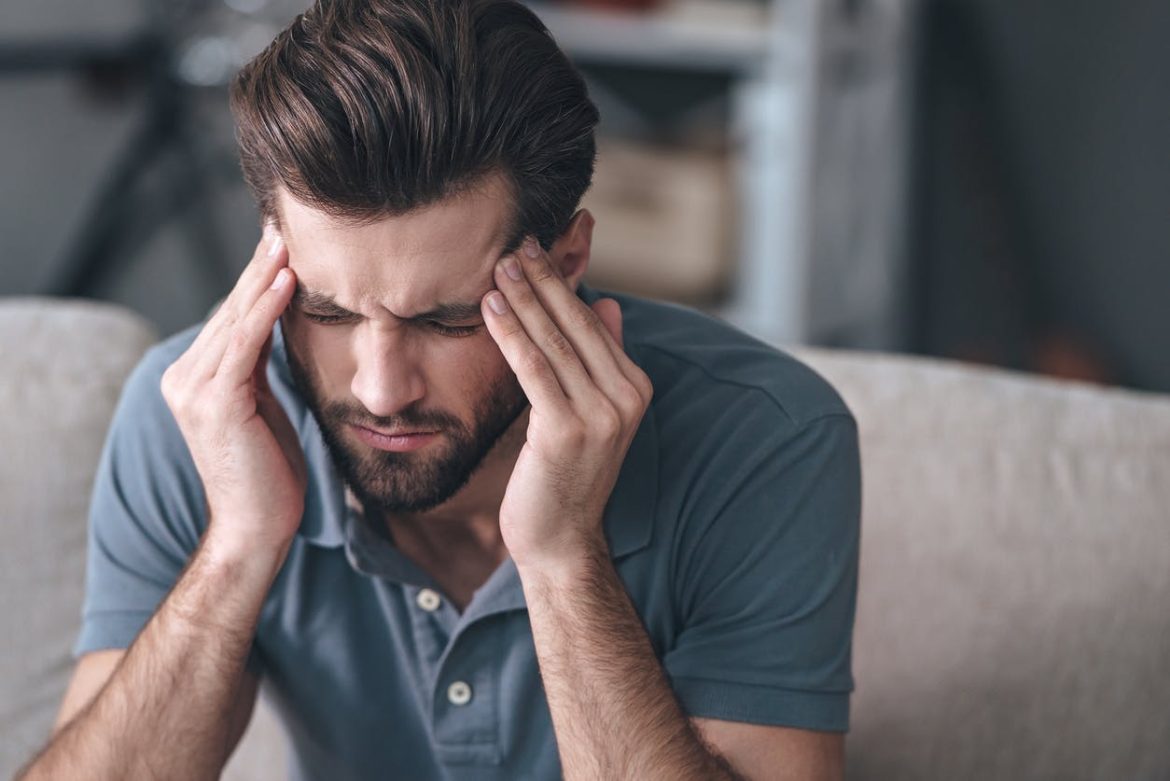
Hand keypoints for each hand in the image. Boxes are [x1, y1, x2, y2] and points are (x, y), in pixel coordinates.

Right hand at [160, 225, 304, 561]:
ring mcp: (194, 389)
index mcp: (194, 378)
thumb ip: (260, 367)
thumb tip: (280, 325)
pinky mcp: (215, 402)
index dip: (256, 279)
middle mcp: (185, 378)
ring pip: (236, 320)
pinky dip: (265, 309)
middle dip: (259, 267)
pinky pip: (245, 344)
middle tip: (284, 224)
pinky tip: (286, 280)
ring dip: (264, 277)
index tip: (280, 241)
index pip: (232, 318)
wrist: (256, 528)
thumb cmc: (269, 472)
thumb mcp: (264, 406)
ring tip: (288, 239)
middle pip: (232, 310)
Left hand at [481, 238, 652, 571]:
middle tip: (515, 242)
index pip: (593, 322)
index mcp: (634, 387)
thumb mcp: (590, 412)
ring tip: (499, 264)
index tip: (535, 248)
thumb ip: (601, 358)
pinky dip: (511, 334)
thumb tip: (606, 303)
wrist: (560, 540)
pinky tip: (490, 308)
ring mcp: (601, 415)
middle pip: (576, 324)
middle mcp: (625, 397)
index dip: (562, 283)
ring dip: (523, 298)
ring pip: (554, 341)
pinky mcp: (567, 430)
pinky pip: (535, 369)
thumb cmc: (566, 475)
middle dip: (543, 280)